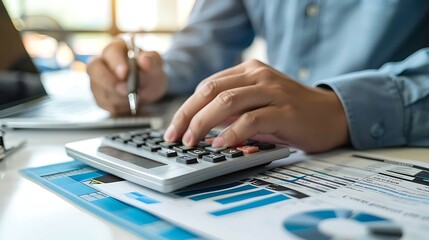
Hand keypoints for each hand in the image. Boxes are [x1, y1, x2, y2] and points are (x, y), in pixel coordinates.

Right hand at [87, 38, 166, 115]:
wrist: (149, 87)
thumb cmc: (150, 71)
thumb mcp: (156, 65)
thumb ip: (152, 61)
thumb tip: (144, 60)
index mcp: (117, 47)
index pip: (111, 51)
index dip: (116, 63)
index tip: (124, 74)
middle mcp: (103, 60)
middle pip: (93, 68)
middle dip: (109, 82)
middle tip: (126, 91)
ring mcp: (97, 78)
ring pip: (98, 88)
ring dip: (117, 96)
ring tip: (133, 97)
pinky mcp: (98, 94)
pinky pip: (102, 102)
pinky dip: (117, 105)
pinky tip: (127, 103)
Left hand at [164, 59, 348, 152]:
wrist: (331, 114)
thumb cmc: (290, 111)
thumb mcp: (257, 104)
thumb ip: (232, 110)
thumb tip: (200, 126)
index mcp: (248, 71)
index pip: (207, 86)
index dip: (186, 108)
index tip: (174, 128)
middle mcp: (258, 75)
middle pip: (211, 91)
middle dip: (188, 115)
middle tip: (176, 137)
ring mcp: (272, 91)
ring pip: (227, 102)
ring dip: (203, 123)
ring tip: (192, 141)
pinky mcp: (285, 110)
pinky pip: (251, 119)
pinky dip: (232, 133)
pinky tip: (221, 144)